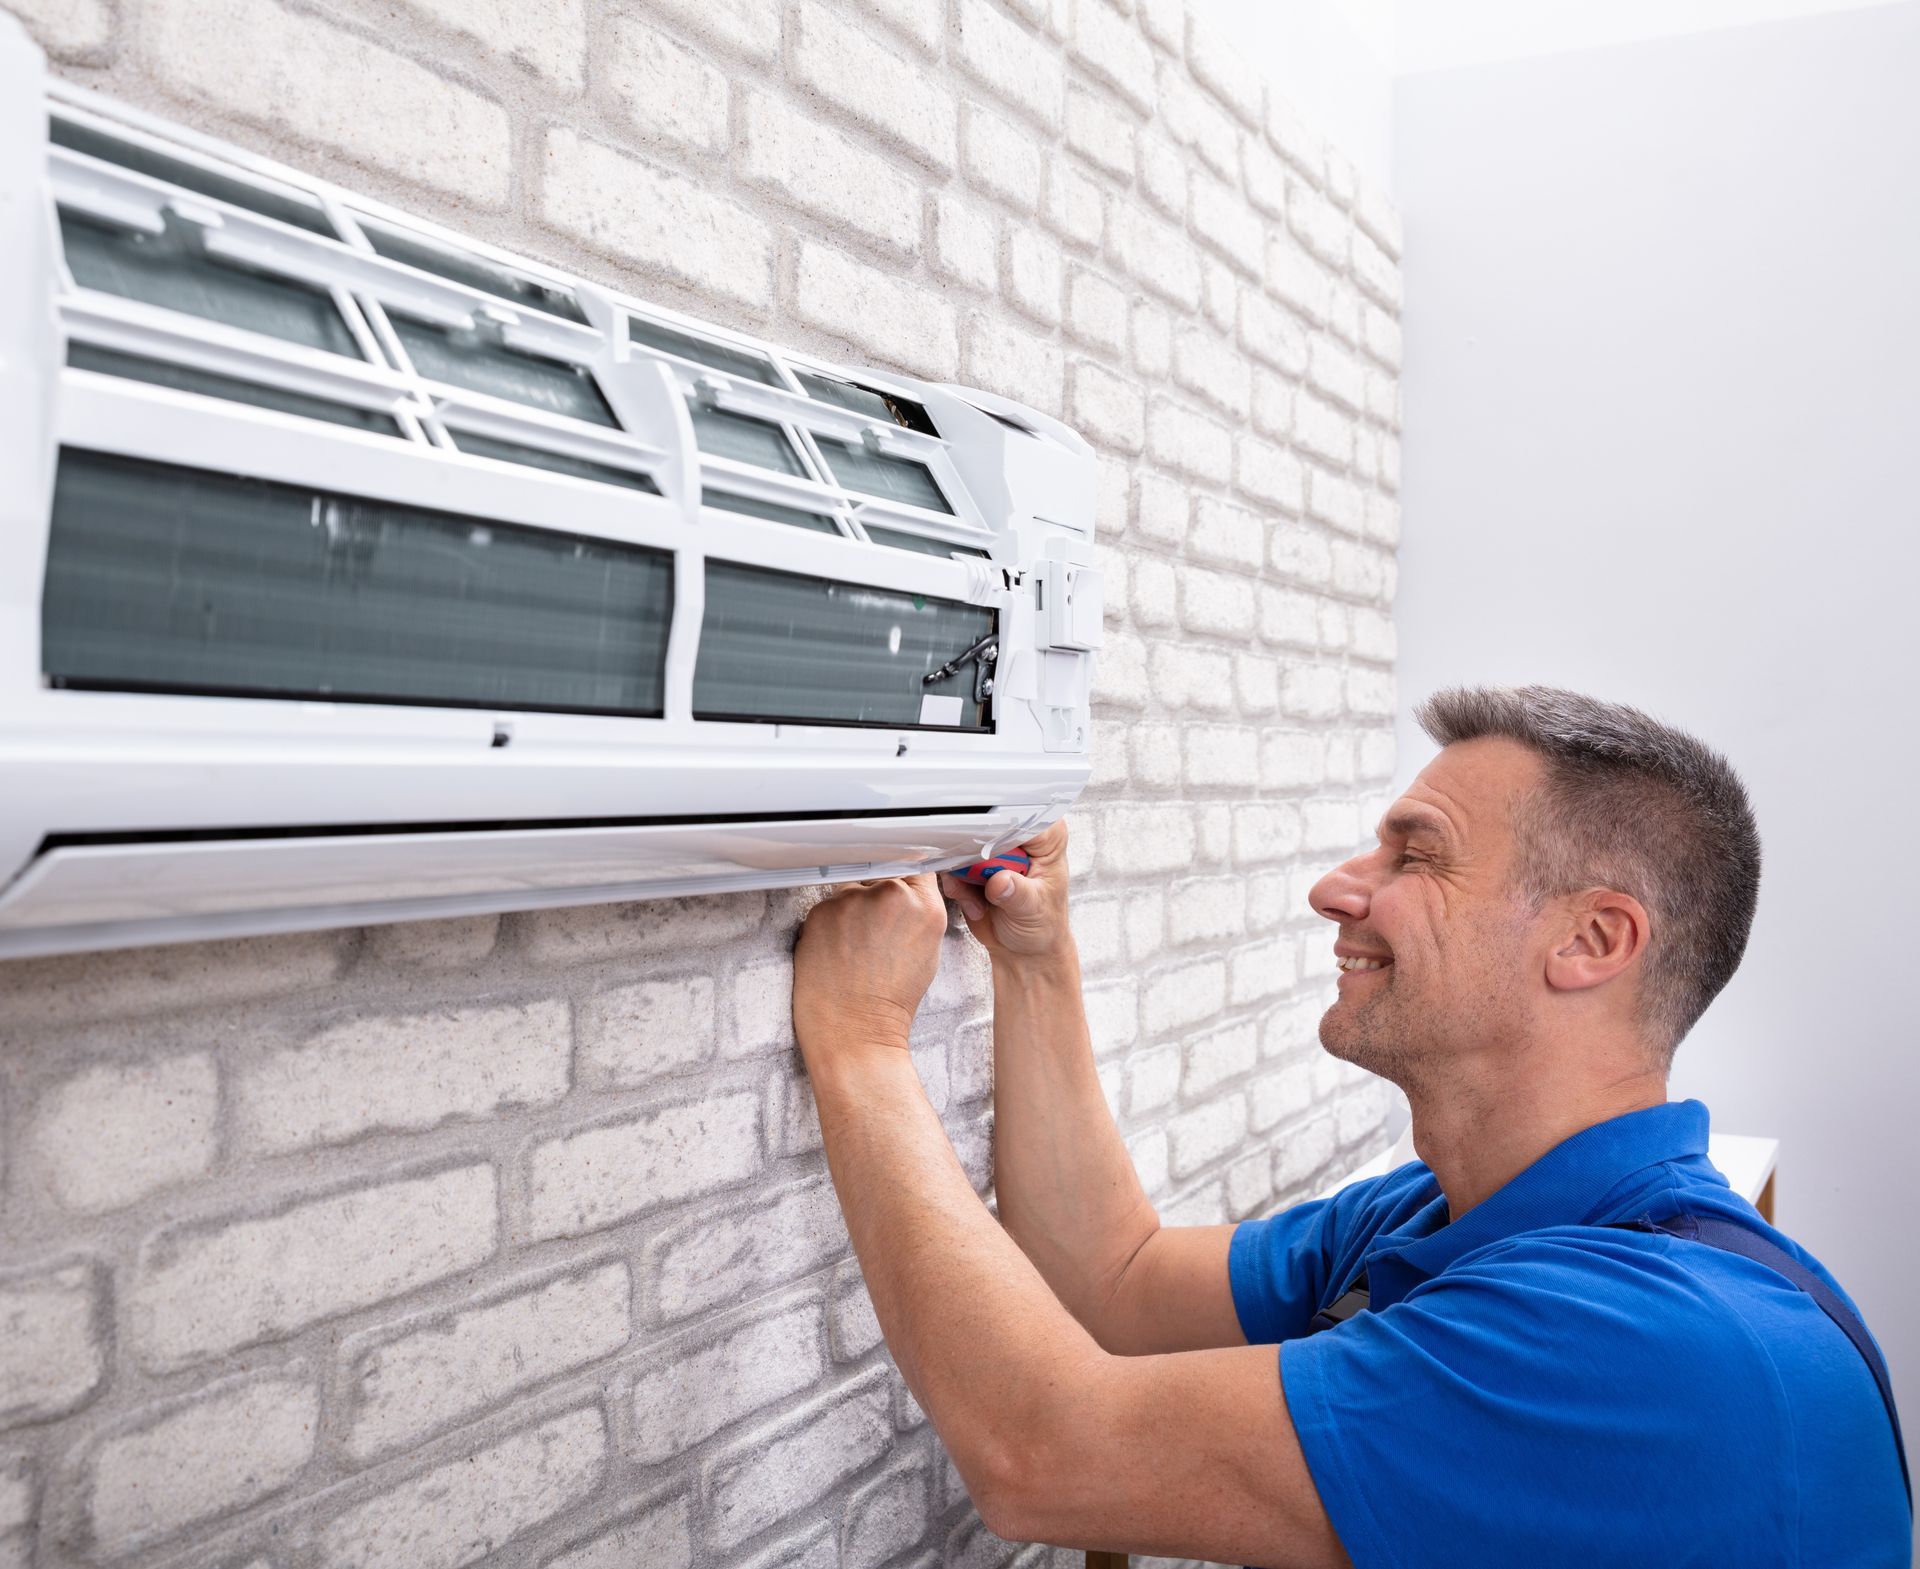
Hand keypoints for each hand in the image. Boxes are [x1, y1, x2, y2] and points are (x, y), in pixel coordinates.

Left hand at [793, 873, 947, 1060]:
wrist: (855, 1031)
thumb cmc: (890, 1002)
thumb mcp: (927, 951)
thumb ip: (919, 912)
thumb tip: (906, 888)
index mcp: (925, 907)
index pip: (916, 865)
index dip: (904, 877)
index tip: (897, 888)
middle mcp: (890, 896)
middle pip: (880, 874)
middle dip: (875, 895)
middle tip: (872, 933)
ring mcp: (853, 901)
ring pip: (851, 888)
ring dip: (851, 909)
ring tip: (854, 948)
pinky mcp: (821, 911)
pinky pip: (827, 906)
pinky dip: (829, 924)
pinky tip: (836, 951)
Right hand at [939, 819, 1073, 967]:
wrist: (1025, 950)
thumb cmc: (1043, 925)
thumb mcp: (1035, 910)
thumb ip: (1018, 894)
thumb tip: (1000, 881)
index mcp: (1045, 840)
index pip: (1022, 816)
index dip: (1002, 828)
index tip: (988, 848)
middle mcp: (1019, 839)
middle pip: (987, 826)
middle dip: (977, 856)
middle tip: (982, 879)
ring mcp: (993, 852)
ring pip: (963, 846)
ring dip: (965, 876)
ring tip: (981, 900)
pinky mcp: (972, 866)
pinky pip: (952, 867)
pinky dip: (958, 888)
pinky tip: (976, 905)